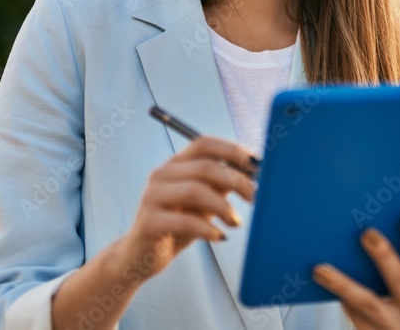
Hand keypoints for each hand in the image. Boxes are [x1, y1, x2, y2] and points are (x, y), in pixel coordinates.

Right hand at [119, 136, 256, 281]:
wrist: (142, 256)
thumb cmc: (180, 224)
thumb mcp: (204, 201)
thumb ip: (222, 184)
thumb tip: (255, 170)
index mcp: (175, 164)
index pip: (204, 143)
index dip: (233, 150)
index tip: (257, 166)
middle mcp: (161, 174)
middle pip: (205, 166)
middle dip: (237, 181)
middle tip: (256, 198)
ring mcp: (151, 196)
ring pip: (195, 191)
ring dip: (224, 207)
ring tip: (236, 222)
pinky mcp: (148, 222)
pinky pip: (184, 221)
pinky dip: (208, 228)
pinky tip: (220, 236)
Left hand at [312, 215, 399, 329]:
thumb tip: (375, 229)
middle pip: (399, 280)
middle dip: (384, 256)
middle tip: (368, 233)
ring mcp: (392, 324)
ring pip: (368, 303)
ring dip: (344, 284)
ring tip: (321, 269)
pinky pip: (353, 314)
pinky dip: (338, 296)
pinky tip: (321, 279)